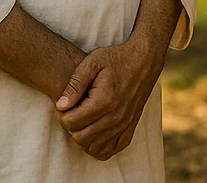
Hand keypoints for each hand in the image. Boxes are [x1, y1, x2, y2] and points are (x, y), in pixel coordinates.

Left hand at [54, 34, 163, 160]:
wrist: (146, 58)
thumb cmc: (117, 58)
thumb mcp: (93, 62)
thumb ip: (74, 83)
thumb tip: (61, 106)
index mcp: (105, 100)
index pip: (71, 122)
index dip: (61, 114)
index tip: (64, 104)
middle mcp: (117, 116)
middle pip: (80, 137)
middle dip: (70, 126)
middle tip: (72, 111)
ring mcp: (126, 123)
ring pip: (94, 146)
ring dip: (83, 136)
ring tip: (83, 120)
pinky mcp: (132, 125)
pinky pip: (113, 148)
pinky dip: (100, 146)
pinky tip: (95, 132)